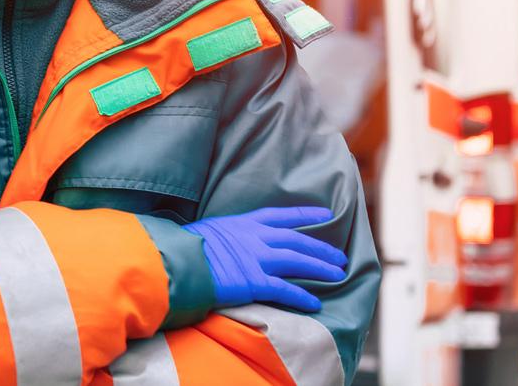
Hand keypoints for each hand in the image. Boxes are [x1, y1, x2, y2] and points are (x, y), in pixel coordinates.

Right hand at [182, 206, 346, 311]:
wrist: (177, 261)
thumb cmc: (185, 246)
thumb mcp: (208, 230)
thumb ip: (224, 235)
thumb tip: (224, 240)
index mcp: (243, 223)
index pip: (280, 216)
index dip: (304, 215)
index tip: (324, 214)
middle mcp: (255, 238)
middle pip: (297, 241)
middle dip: (321, 248)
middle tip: (340, 257)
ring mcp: (257, 259)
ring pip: (298, 262)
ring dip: (321, 269)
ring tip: (338, 275)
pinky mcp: (255, 282)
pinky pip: (285, 290)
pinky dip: (302, 297)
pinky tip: (315, 303)